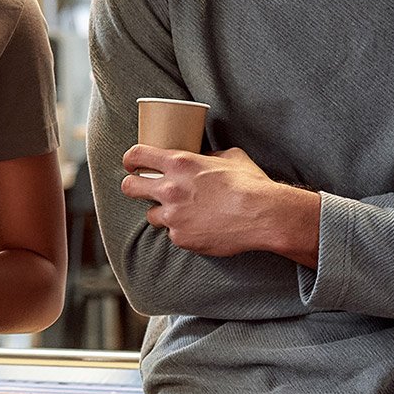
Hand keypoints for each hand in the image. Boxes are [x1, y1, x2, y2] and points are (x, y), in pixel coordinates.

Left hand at [120, 144, 319, 264]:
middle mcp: (169, 188)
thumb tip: (203, 157)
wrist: (264, 215)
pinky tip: (201, 228)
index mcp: (178, 163)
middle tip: (143, 189)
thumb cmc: (250, 184)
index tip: (132, 164)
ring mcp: (173, 215)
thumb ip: (209, 155)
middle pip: (130, 187)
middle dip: (133, 187)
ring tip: (183, 213)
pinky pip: (173, 234)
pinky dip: (183, 232)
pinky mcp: (180, 238)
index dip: (130, 159)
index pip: (137, 155)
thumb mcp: (230, 157)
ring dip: (162, 214)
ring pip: (151, 215)